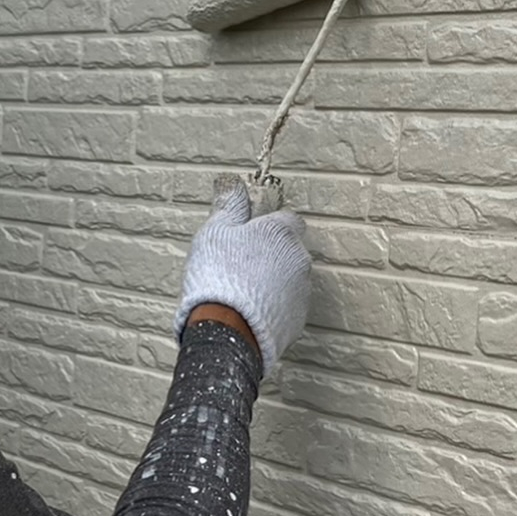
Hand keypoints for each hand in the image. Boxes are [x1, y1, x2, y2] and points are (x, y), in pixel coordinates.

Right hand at [174, 175, 311, 370]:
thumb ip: (230, 206)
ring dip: (273, 281)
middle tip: (240, 266)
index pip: (288, 219)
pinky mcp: (298, 318)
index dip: (268, 226)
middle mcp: (299, 258)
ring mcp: (301, 290)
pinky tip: (250, 311)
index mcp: (281, 232)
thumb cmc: (218, 277)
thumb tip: (233, 185)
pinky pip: (287, 305)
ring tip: (242, 292)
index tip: (251, 235)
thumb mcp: (215, 233)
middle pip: (288, 250)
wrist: (226, 330)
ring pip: (289, 278)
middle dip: (270, 255)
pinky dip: (274, 306)